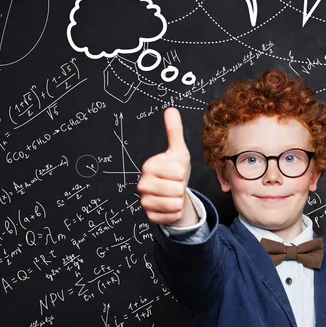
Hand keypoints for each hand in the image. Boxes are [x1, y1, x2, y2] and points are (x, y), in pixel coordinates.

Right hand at [137, 107, 197, 225]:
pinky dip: (176, 213)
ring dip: (179, 201)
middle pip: (176, 189)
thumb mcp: (178, 151)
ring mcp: (144, 201)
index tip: (175, 171)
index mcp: (149, 166)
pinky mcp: (149, 217)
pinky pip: (172, 217)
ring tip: (173, 194)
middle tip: (175, 184)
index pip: (178, 172)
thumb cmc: (175, 170)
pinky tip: (171, 206)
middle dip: (181, 188)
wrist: (174, 192)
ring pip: (174, 204)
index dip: (182, 172)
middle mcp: (142, 184)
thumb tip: (171, 109)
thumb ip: (174, 131)